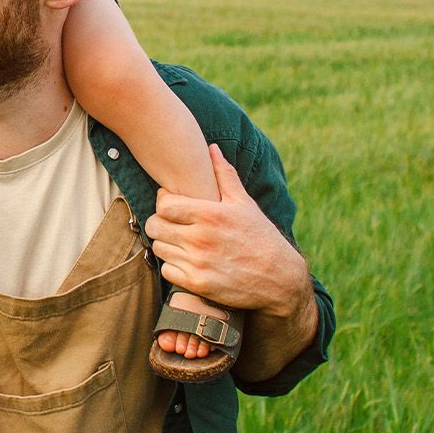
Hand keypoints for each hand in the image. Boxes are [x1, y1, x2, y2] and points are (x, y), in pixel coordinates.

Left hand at [144, 145, 309, 320]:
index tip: (173, 205)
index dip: (164, 203)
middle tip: (173, 225)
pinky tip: (187, 261)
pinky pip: (167, 271)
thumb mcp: (245, 203)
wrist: (279, 278)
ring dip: (167, 244)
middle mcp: (201, 238)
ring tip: (181, 242)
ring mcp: (198, 263)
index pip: (163, 204)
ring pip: (159, 248)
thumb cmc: (260, 236)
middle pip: (155, 226)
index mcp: (210, 214)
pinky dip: (173, 266)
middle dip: (161, 223)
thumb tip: (211, 148)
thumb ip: (224, 175)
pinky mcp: (197, 284)